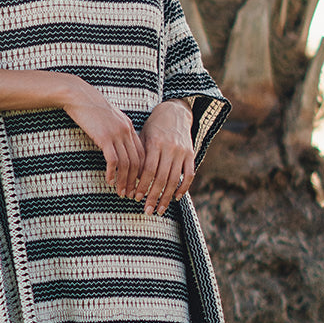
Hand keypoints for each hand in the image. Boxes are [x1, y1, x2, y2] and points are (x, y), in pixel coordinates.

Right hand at [62, 77, 145, 198]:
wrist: (78, 96)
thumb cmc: (91, 108)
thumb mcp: (110, 118)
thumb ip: (117, 131)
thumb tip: (118, 146)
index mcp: (130, 127)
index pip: (142, 154)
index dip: (142, 172)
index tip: (138, 184)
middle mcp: (126, 131)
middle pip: (137, 162)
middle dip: (135, 181)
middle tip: (132, 194)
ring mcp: (116, 134)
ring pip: (126, 164)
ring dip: (124, 181)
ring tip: (121, 193)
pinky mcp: (104, 137)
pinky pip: (113, 160)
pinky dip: (112, 173)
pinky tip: (109, 181)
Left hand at [135, 100, 193, 215]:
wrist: (175, 112)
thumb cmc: (153, 127)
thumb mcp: (143, 136)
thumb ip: (139, 155)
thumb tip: (132, 179)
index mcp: (155, 143)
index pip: (148, 169)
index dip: (142, 185)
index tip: (136, 197)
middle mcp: (169, 148)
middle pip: (161, 178)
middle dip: (153, 196)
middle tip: (147, 211)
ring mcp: (182, 152)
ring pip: (174, 179)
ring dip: (166, 197)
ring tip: (160, 210)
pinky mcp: (191, 154)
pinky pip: (189, 174)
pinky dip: (183, 187)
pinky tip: (176, 198)